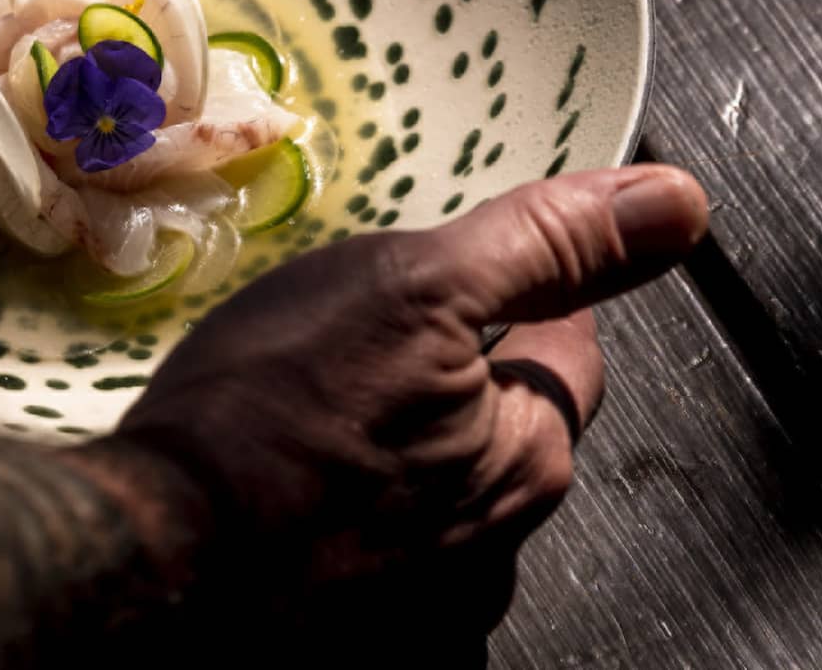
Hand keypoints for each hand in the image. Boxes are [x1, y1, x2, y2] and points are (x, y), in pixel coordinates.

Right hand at [117, 165, 708, 648]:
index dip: (523, 290)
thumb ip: (545, 245)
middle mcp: (488, 547)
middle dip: (458, 368)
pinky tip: (289, 463)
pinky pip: (370, 535)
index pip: (567, 348)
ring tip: (322, 390)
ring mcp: (415, 599)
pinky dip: (346, 494)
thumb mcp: (416, 288)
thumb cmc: (270, 413)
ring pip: (430, 483)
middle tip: (381, 323)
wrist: (148, 544)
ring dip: (399, 435)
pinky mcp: (344, 616)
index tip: (475, 267)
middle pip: (499, 423)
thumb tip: (673, 205)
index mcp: (525, 458)